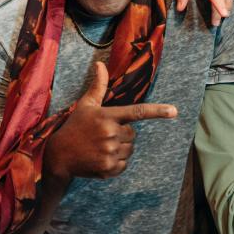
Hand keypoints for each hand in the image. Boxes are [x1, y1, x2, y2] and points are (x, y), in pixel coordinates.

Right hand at [45, 62, 176, 180]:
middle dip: (122, 134)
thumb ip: (98, 86)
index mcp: (107, 116)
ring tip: (100, 147)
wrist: (58, 155)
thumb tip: (100, 64)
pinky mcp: (108, 168)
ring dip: (119, 149)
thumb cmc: (74, 126)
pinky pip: (124, 164)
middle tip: (103, 135)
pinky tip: (100, 158)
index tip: (174, 111)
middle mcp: (110, 133)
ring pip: (129, 150)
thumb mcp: (86, 105)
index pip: (137, 112)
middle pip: (132, 134)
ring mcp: (109, 152)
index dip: (157, 111)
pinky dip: (116, 163)